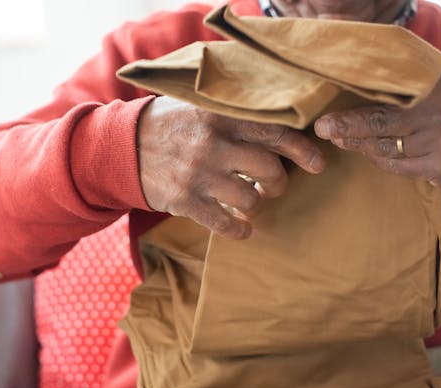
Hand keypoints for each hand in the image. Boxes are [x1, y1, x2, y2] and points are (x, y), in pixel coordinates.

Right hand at [137, 96, 324, 238]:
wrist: (122, 147)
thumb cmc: (171, 123)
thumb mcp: (200, 104)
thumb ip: (235, 108)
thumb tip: (283, 112)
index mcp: (221, 116)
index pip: (274, 131)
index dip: (302, 149)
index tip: (318, 163)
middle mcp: (213, 144)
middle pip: (270, 169)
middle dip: (279, 182)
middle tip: (274, 184)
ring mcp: (198, 174)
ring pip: (251, 199)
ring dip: (258, 205)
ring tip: (252, 202)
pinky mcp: (184, 201)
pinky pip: (225, 224)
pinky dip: (240, 230)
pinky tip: (243, 228)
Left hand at [313, 60, 440, 184]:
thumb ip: (419, 75)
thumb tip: (374, 70)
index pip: (393, 98)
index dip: (359, 108)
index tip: (331, 112)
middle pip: (385, 127)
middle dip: (349, 129)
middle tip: (324, 128)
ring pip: (388, 149)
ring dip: (360, 145)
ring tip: (340, 138)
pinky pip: (400, 167)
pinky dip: (380, 159)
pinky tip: (367, 151)